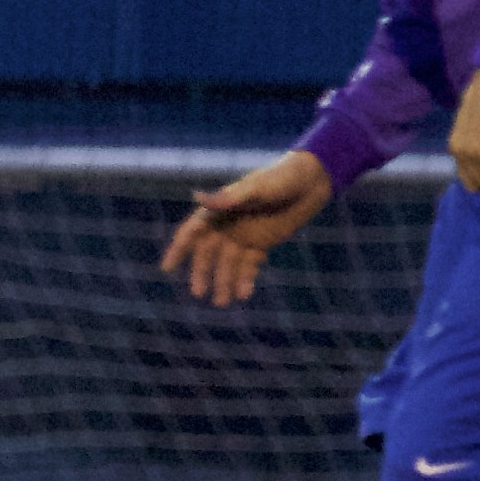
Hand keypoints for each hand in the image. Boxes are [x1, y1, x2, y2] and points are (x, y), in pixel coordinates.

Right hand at [160, 150, 333, 306]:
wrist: (312, 181)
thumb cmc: (281, 178)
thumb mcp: (256, 189)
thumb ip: (227, 198)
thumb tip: (196, 197)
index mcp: (220, 209)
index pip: (193, 232)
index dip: (178, 249)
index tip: (167, 268)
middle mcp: (228, 224)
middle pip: (208, 253)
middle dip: (202, 273)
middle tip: (199, 293)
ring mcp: (245, 235)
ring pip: (228, 263)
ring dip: (223, 282)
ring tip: (222, 303)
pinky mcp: (262, 243)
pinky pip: (249, 265)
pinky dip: (245, 279)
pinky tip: (244, 294)